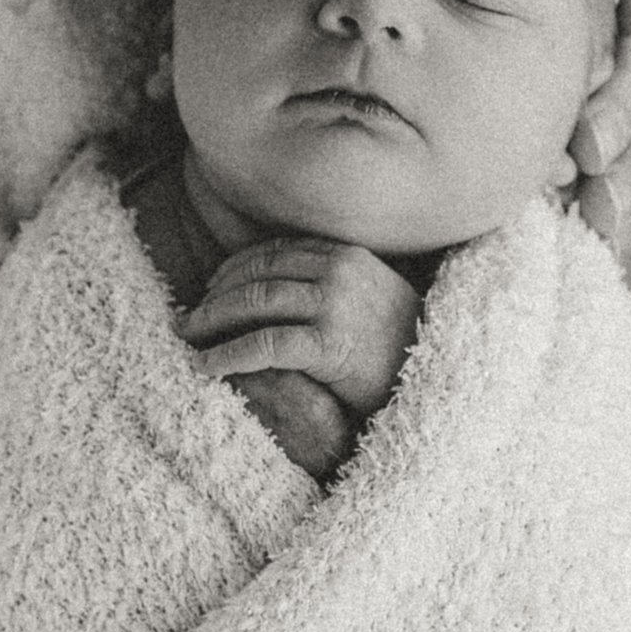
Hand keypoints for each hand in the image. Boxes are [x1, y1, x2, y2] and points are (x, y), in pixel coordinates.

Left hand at [175, 235, 424, 415]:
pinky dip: (229, 355)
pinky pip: (264, 345)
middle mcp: (339, 270)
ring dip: (212, 320)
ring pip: (254, 303)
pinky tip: (207, 367)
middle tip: (188, 316)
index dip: (234, 267)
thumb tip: (285, 284)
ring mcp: (335, 305)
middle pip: (258, 272)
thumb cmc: (404, 346)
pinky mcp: (329, 344)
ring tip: (187, 338)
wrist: (443, 381)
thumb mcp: (373, 296)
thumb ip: (335, 281)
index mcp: (347, 254)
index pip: (275, 251)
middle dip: (216, 293)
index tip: (209, 286)